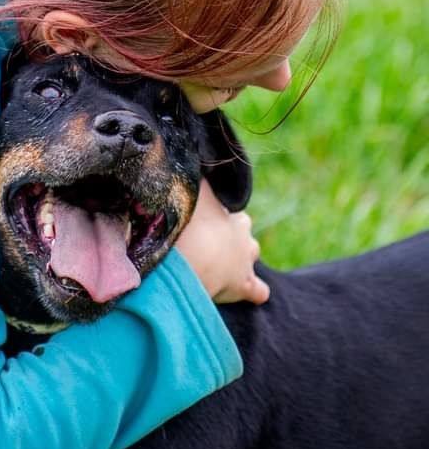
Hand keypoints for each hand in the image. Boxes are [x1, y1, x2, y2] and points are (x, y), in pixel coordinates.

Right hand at [174, 178, 269, 304]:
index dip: (215, 215)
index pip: (229, 211)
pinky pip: (258, 290)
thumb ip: (194, 177)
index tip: (200, 220)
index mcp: (233, 213)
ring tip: (219, 264)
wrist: (193, 258)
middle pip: (242, 230)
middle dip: (229, 235)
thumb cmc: (190, 222)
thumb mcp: (191, 191)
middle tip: (205, 240)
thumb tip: (193, 157)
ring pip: (251, 254)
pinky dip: (254, 290)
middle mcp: (245, 234)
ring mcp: (247, 261)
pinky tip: (249, 292)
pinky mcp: (245, 286)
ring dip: (240, 259)